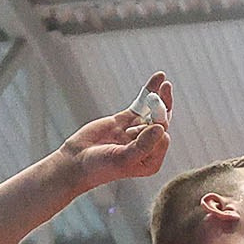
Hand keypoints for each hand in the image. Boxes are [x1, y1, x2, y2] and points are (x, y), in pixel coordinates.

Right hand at [59, 73, 172, 187]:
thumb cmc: (100, 166)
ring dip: (160, 97)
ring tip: (167, 84)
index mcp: (151, 160)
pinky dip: (149, 90)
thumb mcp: (123, 158)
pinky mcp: (126, 119)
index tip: (135, 130)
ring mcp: (136, 130)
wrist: (77, 160)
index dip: (156, 129)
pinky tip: (159, 77)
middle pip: (161, 122)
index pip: (162, 139)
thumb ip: (143, 145)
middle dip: (163, 107)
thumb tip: (161, 128)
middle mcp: (148, 146)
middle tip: (166, 91)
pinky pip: (141, 103)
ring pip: (153, 111)